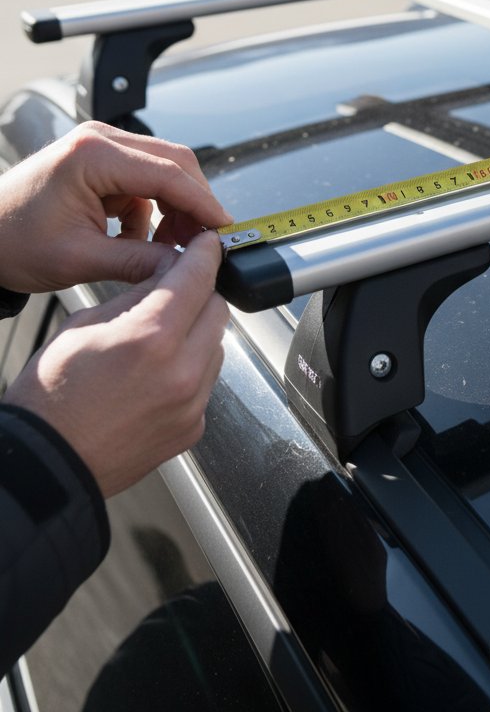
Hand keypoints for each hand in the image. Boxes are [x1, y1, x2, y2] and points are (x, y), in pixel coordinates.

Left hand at [0, 121, 230, 293]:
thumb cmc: (11, 242)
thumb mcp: (80, 260)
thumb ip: (140, 261)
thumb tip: (187, 265)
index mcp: (92, 155)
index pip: (168, 174)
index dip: (203, 204)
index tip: (224, 229)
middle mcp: (99, 141)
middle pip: (175, 163)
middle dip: (194, 204)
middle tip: (202, 242)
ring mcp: (101, 148)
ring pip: (165, 171)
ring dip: (175, 208)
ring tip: (168, 246)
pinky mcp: (102, 162)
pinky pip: (147, 181)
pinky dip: (154, 210)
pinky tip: (141, 238)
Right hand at [4, 231, 228, 496]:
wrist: (49, 466)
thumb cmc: (52, 399)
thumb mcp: (82, 327)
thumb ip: (134, 299)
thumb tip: (166, 277)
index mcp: (151, 338)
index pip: (198, 278)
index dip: (206, 255)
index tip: (210, 245)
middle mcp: (182, 370)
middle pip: (218, 310)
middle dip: (202, 294)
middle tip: (178, 293)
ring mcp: (192, 402)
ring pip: (217, 346)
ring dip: (198, 333)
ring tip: (158, 343)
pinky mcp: (194, 426)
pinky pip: (207, 382)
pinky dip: (192, 369)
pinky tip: (159, 376)